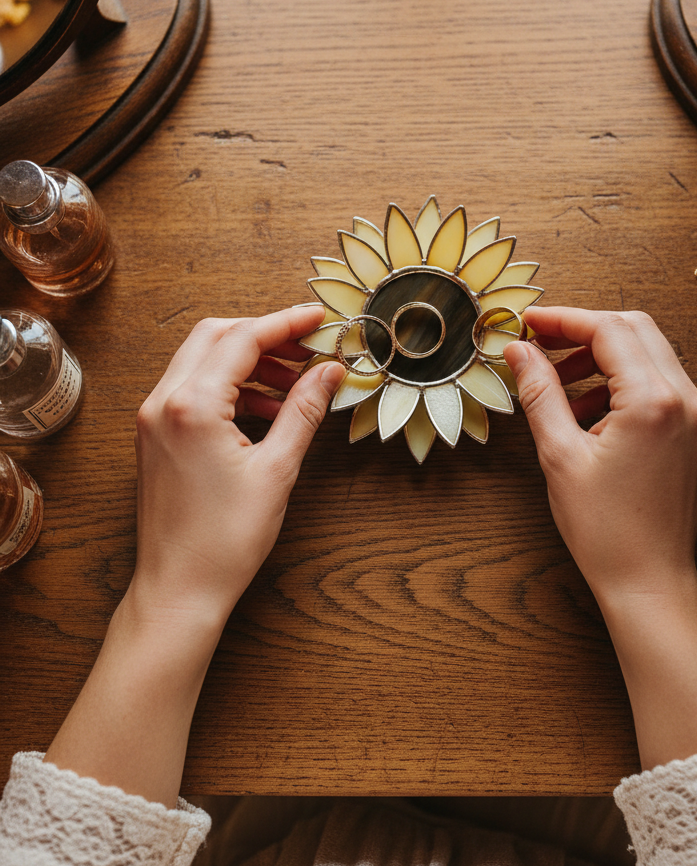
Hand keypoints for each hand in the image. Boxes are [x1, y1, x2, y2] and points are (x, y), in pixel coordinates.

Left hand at [44, 307, 342, 806]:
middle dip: (265, 336)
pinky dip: (230, 386)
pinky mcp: (155, 435)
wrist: (179, 589)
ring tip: (295, 384)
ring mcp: (153, 418)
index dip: (286, 323)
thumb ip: (304, 410)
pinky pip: (193, 389)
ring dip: (249, 362)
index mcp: (192, 406)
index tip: (320, 319)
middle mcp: (164, 402)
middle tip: (309, 349)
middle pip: (216, 336)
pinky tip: (267, 410)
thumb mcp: (277, 469)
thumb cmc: (225, 539)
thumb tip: (331, 372)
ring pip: (202, 360)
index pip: (243, 339)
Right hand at [504, 307, 696, 608]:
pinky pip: (655, 383)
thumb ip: (540, 393)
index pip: (608, 329)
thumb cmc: (606, 530)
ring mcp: (694, 414)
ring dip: (600, 357)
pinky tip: (584, 412)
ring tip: (557, 386)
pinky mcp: (691, 430)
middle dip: (583, 331)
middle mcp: (683, 398)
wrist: (649, 581)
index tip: (526, 324)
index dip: (563, 319)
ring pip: (646, 353)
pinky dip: (619, 382)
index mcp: (653, 400)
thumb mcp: (560, 455)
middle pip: (634, 329)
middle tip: (540, 344)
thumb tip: (519, 350)